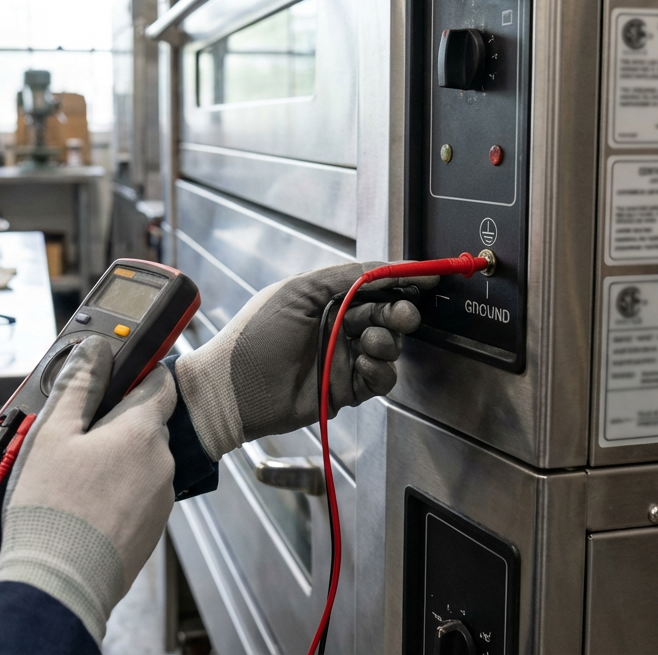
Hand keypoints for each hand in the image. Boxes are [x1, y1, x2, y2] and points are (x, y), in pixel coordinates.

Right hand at [0, 335, 174, 643]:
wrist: (60, 583)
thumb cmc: (52, 508)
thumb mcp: (52, 434)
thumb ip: (78, 386)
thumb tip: (95, 349)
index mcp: (142, 432)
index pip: (159, 383)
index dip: (139, 373)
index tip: (117, 374)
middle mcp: (162, 462)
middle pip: (146, 424)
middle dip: (116, 424)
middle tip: (74, 437)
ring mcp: (161, 498)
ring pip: (142, 461)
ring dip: (116, 460)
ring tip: (73, 479)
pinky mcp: (153, 528)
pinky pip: (139, 494)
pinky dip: (118, 493)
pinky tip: (85, 506)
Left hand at [174, 262, 435, 459]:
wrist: (231, 390)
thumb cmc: (252, 337)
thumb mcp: (297, 292)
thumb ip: (343, 276)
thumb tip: (382, 267)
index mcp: (326, 299)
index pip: (372, 284)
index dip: (400, 279)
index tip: (426, 276)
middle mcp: (337, 326)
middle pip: (386, 314)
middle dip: (399, 311)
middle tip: (402, 314)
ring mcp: (342, 358)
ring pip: (387, 346)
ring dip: (386, 342)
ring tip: (368, 344)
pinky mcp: (345, 389)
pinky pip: (379, 378)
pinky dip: (380, 370)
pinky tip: (365, 364)